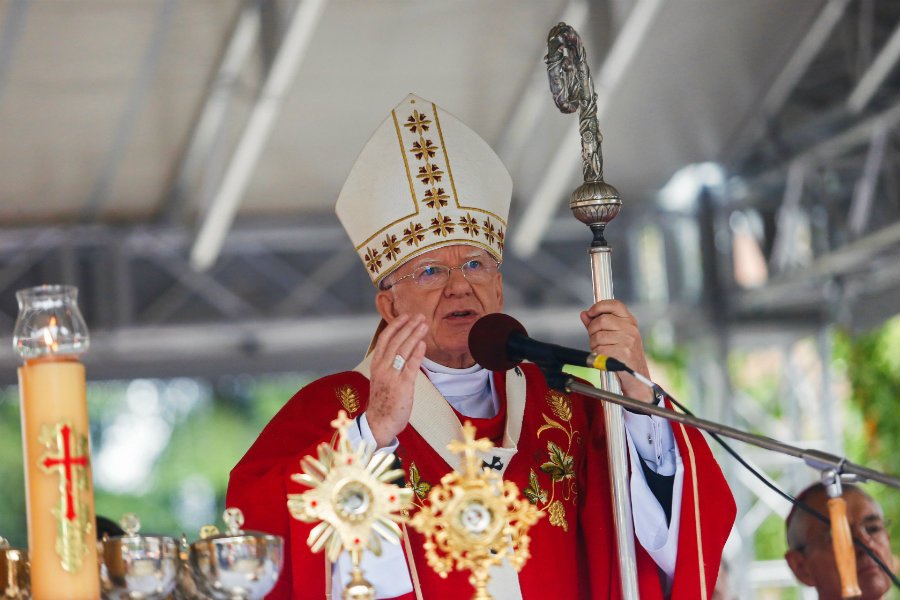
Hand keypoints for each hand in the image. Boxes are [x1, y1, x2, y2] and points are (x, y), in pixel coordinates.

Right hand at [366, 313, 427, 446]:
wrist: (380, 421)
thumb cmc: (383, 400)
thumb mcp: (381, 377)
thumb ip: (389, 363)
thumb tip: (401, 349)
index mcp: (376, 364)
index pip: (385, 339)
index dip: (396, 325)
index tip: (405, 316)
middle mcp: (382, 367)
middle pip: (396, 341)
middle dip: (408, 326)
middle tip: (420, 316)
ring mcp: (392, 376)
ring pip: (403, 350)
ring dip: (414, 335)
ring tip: (424, 325)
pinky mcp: (403, 386)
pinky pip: (411, 366)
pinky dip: (417, 353)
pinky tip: (422, 344)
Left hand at [579, 300, 653, 402]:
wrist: (637, 378)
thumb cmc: (624, 356)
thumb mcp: (614, 336)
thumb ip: (598, 324)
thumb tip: (584, 314)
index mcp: (630, 322)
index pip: (614, 304)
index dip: (599, 306)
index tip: (591, 312)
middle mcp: (630, 329)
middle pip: (601, 320)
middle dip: (592, 330)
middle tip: (595, 339)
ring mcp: (627, 341)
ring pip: (598, 336)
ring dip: (594, 345)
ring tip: (602, 350)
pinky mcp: (622, 353)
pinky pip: (600, 349)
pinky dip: (597, 354)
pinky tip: (603, 357)